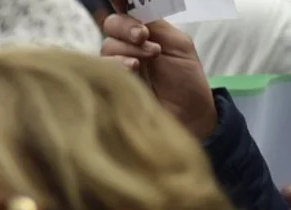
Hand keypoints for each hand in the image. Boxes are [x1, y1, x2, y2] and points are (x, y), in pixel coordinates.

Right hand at [101, 8, 216, 140]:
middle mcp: (127, 46)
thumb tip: (133, 0)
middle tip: (144, 36)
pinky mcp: (109, 85)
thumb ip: (155, 21)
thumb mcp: (177, 43)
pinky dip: (117, 63)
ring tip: (148, 59)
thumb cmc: (186, 80)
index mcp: (144, 32)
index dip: (121, 3)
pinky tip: (133, 69)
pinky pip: (102, 67)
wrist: (189, 116)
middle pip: (111, 25)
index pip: (125, 11)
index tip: (121, 0)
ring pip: (106, 45)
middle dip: (126, 27)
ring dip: (127, 48)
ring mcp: (116, 66)